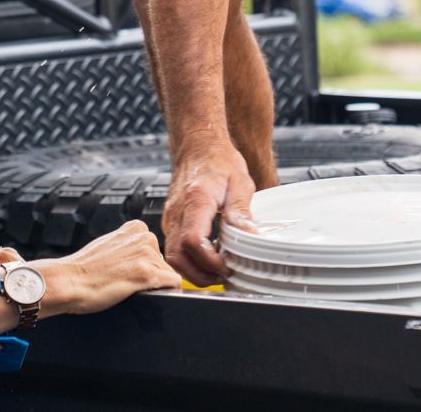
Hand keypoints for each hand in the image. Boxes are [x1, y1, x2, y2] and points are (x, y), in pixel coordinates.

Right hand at [36, 220, 179, 316]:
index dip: (145, 264)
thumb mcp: (109, 244)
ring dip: (153, 285)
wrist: (69, 281)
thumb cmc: (84, 269)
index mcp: (135, 228)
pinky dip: (166, 292)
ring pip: (167, 275)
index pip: (155, 250)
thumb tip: (139, 257)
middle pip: (163, 262)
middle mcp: (144, 237)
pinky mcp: (147, 275)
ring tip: (127, 287)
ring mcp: (146, 256)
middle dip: (151, 274)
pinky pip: (173, 284)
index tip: (129, 271)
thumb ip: (128, 245)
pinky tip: (144, 293)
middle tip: (126, 281)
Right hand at [161, 138, 255, 285]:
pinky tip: (209, 256)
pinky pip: (174, 248)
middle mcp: (177, 211)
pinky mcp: (171, 221)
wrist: (198, 145)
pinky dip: (189, 260)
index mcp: (196, 200)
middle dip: (199, 275)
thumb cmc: (218, 160)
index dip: (209, 261)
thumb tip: (249, 237)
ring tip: (217, 269)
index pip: (193, 241)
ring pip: (172, 256)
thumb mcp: (240, 182)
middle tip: (223, 276)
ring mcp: (171, 217)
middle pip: (177, 256)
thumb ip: (241, 211)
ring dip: (193, 270)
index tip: (227, 266)